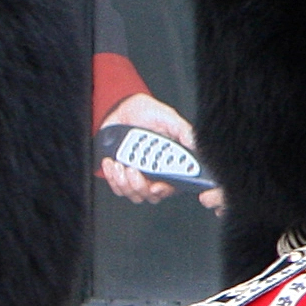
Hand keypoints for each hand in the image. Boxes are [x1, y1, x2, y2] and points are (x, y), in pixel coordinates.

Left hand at [102, 93, 226, 210]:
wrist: (124, 109)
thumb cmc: (149, 113)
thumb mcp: (169, 118)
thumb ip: (183, 131)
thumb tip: (194, 143)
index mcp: (172, 162)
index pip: (174, 185)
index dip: (166, 190)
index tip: (156, 186)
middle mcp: (156, 172)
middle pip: (151, 195)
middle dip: (140, 186)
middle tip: (133, 170)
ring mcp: (139, 174)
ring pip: (133, 194)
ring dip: (124, 182)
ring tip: (120, 164)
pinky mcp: (122, 174)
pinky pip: (117, 187)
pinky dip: (112, 177)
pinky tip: (111, 163)